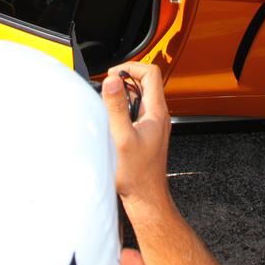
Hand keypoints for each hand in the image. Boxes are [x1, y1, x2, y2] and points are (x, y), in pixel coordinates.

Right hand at [101, 62, 170, 209]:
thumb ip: (116, 107)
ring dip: (122, 94)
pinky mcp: (145, 133)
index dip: (130, 67)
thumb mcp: (122, 137)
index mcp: (156, 111)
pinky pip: (135, 110)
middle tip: (107, 88)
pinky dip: (122, 108)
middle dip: (124, 79)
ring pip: (139, 96)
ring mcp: (152, 124)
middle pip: (144, 82)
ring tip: (108, 103)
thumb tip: (112, 81)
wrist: (145, 196)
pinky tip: (112, 121)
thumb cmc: (137, 174)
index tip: (112, 75)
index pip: (150, 73)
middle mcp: (157, 115)